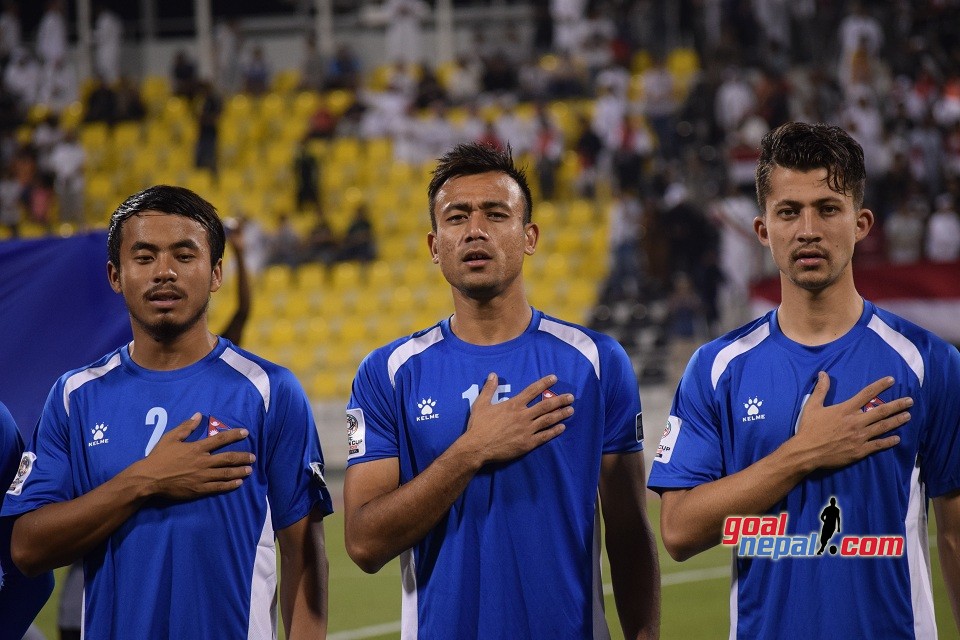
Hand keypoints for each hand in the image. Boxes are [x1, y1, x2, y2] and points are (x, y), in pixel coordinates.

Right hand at [133, 413, 254, 499]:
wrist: (149, 479)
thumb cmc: (159, 457)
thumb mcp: (170, 438)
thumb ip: (186, 427)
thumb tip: (198, 415)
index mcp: (197, 448)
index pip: (220, 439)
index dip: (234, 435)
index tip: (246, 433)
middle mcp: (203, 462)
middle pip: (228, 458)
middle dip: (242, 457)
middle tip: (253, 457)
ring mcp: (202, 477)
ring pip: (226, 473)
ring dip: (239, 471)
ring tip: (249, 470)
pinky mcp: (199, 489)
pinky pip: (218, 487)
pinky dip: (229, 485)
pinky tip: (238, 483)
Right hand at [459, 373, 572, 465]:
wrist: (477, 447)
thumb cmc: (478, 426)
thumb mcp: (481, 404)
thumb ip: (489, 389)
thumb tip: (493, 374)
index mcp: (513, 405)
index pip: (532, 390)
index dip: (544, 383)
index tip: (554, 378)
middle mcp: (523, 415)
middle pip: (546, 405)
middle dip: (560, 400)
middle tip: (571, 397)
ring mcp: (527, 430)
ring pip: (548, 420)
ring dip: (561, 414)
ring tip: (571, 410)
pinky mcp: (527, 443)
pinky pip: (544, 436)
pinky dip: (554, 431)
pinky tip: (562, 427)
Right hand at [792, 372, 910, 469]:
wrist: (807, 452)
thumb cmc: (808, 428)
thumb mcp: (812, 406)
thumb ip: (821, 389)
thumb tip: (823, 373)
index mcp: (845, 409)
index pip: (866, 394)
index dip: (880, 386)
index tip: (892, 380)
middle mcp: (856, 421)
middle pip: (881, 411)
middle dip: (897, 405)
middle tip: (910, 401)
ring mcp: (859, 437)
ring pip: (883, 427)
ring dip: (897, 420)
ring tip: (908, 416)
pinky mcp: (859, 450)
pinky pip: (878, 445)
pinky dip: (889, 442)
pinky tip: (897, 439)